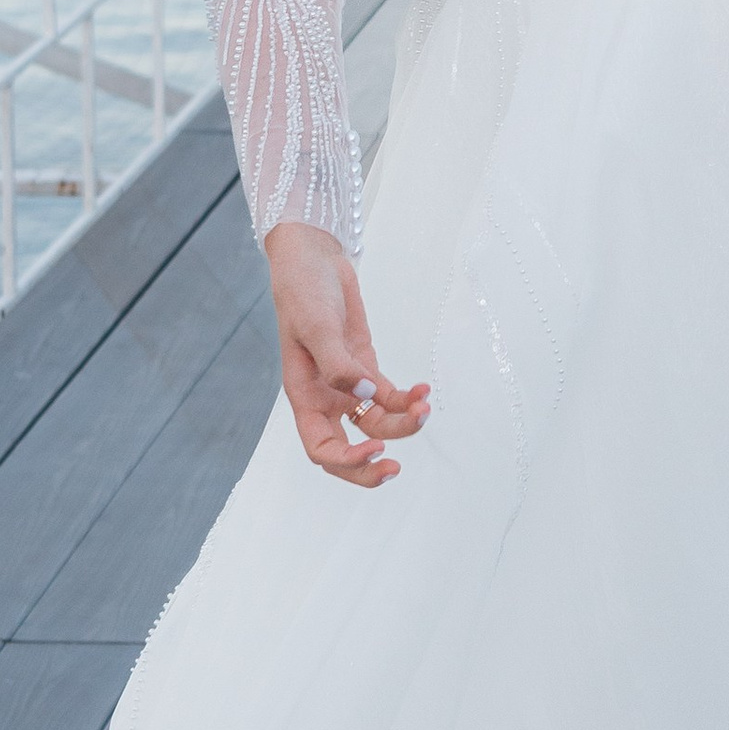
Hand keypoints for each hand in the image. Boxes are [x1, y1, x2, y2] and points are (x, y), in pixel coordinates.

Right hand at [264, 222, 428, 487]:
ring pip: (377, 422)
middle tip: (396, 469)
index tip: (374, 450)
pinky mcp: (367, 368)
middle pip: (347, 448)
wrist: (314, 260)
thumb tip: (365, 398)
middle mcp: (326, 398)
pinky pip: (390, 396)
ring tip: (424, 407)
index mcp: (304, 396)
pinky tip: (424, 389)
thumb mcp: (316, 326)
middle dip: (370, 465)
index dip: (345, 461)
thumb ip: (339, 365)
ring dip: (402, 423)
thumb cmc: (304, 292)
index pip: (320, 448)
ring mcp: (348, 385)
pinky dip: (408, 398)